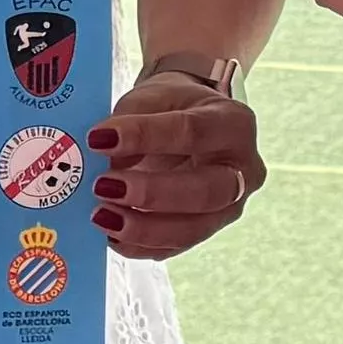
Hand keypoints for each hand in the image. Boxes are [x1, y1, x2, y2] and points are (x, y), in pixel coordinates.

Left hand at [88, 68, 267, 259]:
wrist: (193, 124)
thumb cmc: (175, 108)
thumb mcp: (155, 96)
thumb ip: (132, 119)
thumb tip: (110, 158)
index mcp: (233, 124)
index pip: (192, 131)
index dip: (144, 136)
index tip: (99, 139)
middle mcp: (243, 170)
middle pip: (205, 191)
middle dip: (151, 193)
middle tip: (103, 187)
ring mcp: (230, 206)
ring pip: (194, 229)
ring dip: (144, 228)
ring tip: (102, 217)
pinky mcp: (209, 229)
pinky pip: (177, 246)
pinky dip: (141, 245)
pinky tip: (112, 235)